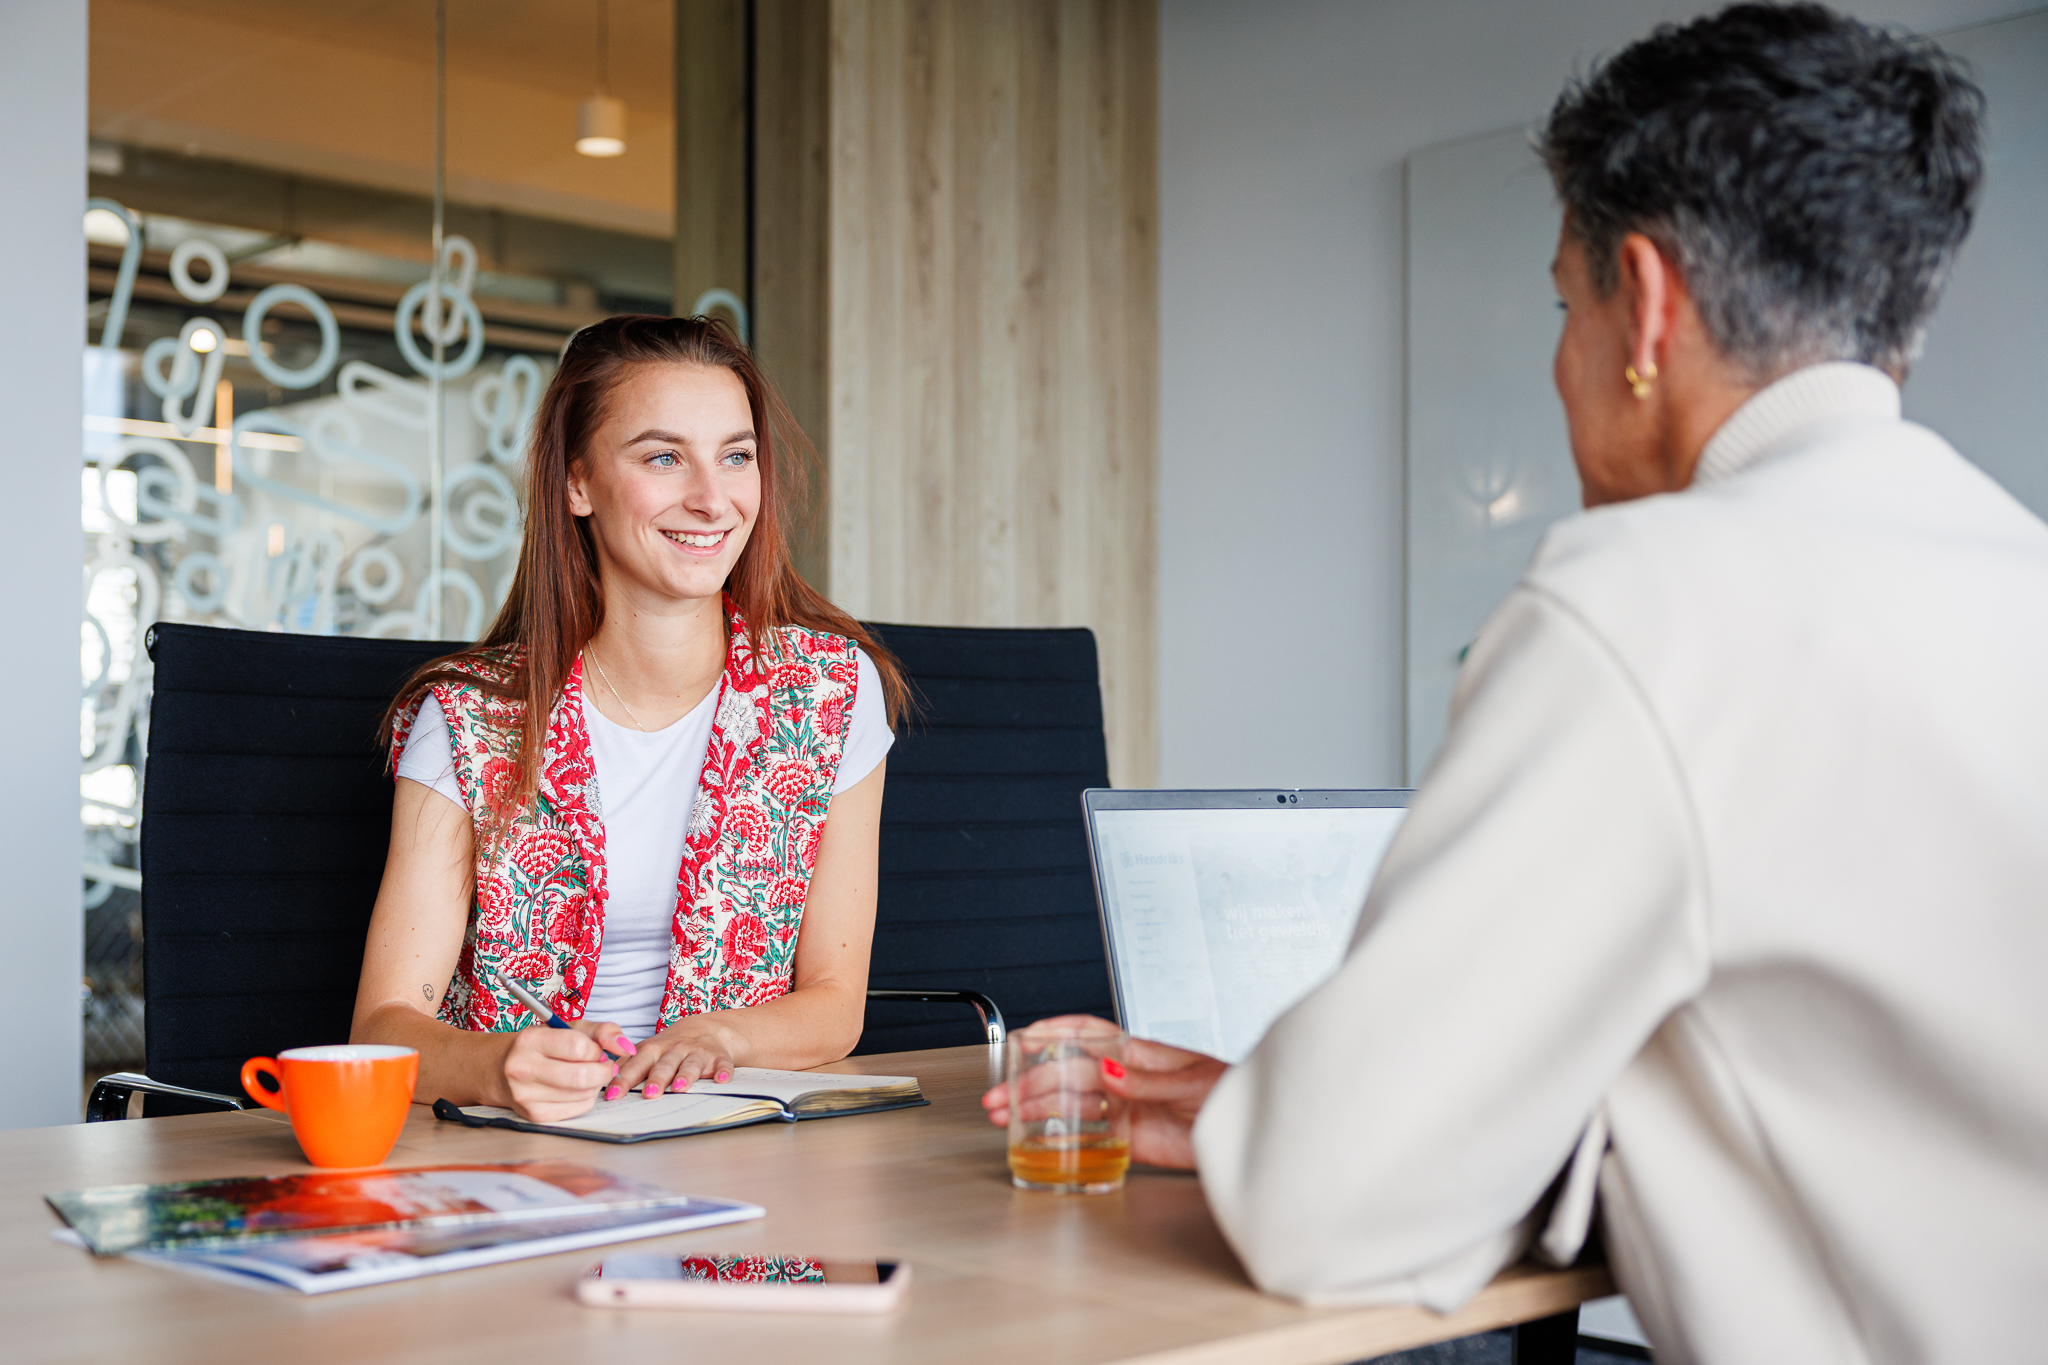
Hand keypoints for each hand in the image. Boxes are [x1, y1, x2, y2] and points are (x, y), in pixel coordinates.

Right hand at [501, 1024, 618, 1122]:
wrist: (500, 1069)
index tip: (597, 1050)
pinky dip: (586, 1098)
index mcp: (530, 1040)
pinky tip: (576, 1089)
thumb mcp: (568, 1028)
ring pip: (583, 1094)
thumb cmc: (542, 1046)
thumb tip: (626, 1046)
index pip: (579, 1047)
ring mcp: (525, 1095)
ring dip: (595, 1085)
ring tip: (587, 1075)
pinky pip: (577, 1109)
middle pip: (582, 1076)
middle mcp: (522, 1068)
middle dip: (603, 1071)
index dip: (597, 1050)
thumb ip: (601, 1031)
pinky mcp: (533, 1115)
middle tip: (604, 1066)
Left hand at [608, 1016, 743, 1098]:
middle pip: (664, 1064)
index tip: (612, 1095)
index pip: (635, 1064)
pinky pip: (723, 1065)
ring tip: (680, 1088)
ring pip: (691, 1064)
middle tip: (649, 1094)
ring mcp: (698, 1053)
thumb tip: (599, 1084)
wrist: (706, 1029)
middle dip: (656, 1079)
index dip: (624, 1079)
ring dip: (686, 1075)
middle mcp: (675, 1049)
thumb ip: (628, 1065)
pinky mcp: (719, 1058)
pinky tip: (722, 1080)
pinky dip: (723, 1072)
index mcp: (653, 1050)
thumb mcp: (647, 1052)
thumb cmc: (668, 1048)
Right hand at [980, 1016, 1227, 1170]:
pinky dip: (1061, 1138)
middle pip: (1068, 1073)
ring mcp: (1125, 1109)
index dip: (1054, 1031)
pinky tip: (1038, 1139)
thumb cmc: (1228, 1093)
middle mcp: (1125, 1079)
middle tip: (1004, 1096)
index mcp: (1138, 1054)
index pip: (1088, 1034)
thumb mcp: (1189, 1082)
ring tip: (1006, 1116)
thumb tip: (1107, 1071)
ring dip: (1037, 1108)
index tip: (1023, 1036)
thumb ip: (1146, 1082)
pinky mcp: (1131, 1139)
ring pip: (1071, 1104)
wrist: (1250, 1132)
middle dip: (1031, 1081)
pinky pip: (1089, 1137)